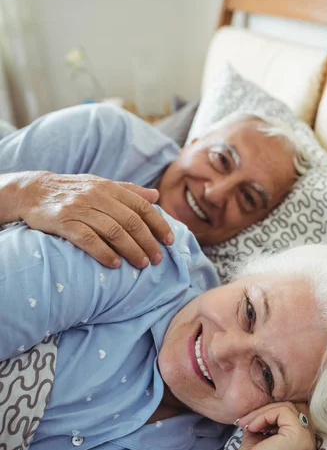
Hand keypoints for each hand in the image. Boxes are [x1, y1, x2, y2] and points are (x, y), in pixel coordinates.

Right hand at [17, 171, 173, 268]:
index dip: (158, 224)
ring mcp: (80, 209)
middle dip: (148, 242)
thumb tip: (156, 197)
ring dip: (131, 250)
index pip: (142, 206)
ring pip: (113, 231)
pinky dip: (104, 252)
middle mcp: (97, 196)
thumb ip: (128, 191)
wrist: (34, 191)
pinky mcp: (64, 222)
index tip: (169, 241)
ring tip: (142, 265)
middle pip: (131, 221)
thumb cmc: (73, 191)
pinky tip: (114, 264)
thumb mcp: (100, 185)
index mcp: (109, 188)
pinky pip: (88, 239)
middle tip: (157, 259)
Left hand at [228, 402, 315, 449]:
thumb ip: (267, 420)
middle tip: (246, 421)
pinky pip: (284, 411)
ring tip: (247, 425)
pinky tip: (253, 428)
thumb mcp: (260, 436)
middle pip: (293, 408)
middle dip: (267, 410)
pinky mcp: (298, 438)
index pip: (294, 414)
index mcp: (303, 445)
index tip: (251, 422)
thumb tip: (264, 401)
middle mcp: (310, 444)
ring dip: (263, 412)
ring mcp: (307, 442)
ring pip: (288, 407)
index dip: (272, 413)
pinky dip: (265, 415)